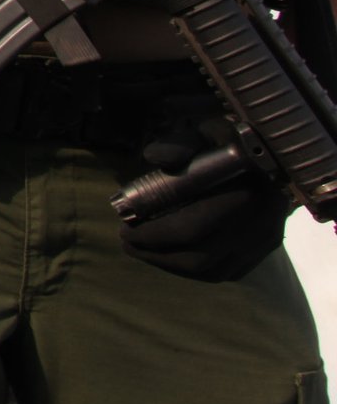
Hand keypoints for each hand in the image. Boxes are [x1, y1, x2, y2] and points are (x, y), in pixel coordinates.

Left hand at [119, 125, 290, 282]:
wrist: (277, 156)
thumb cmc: (235, 141)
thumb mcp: (208, 132)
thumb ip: (180, 143)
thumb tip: (152, 157)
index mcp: (244, 192)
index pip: (191, 229)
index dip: (153, 236)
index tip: (125, 229)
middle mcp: (259, 223)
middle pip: (200, 259)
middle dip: (156, 255)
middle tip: (127, 242)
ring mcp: (266, 240)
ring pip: (214, 271)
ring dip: (172, 266)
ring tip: (144, 250)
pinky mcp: (267, 248)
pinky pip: (229, 271)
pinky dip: (196, 270)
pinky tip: (173, 256)